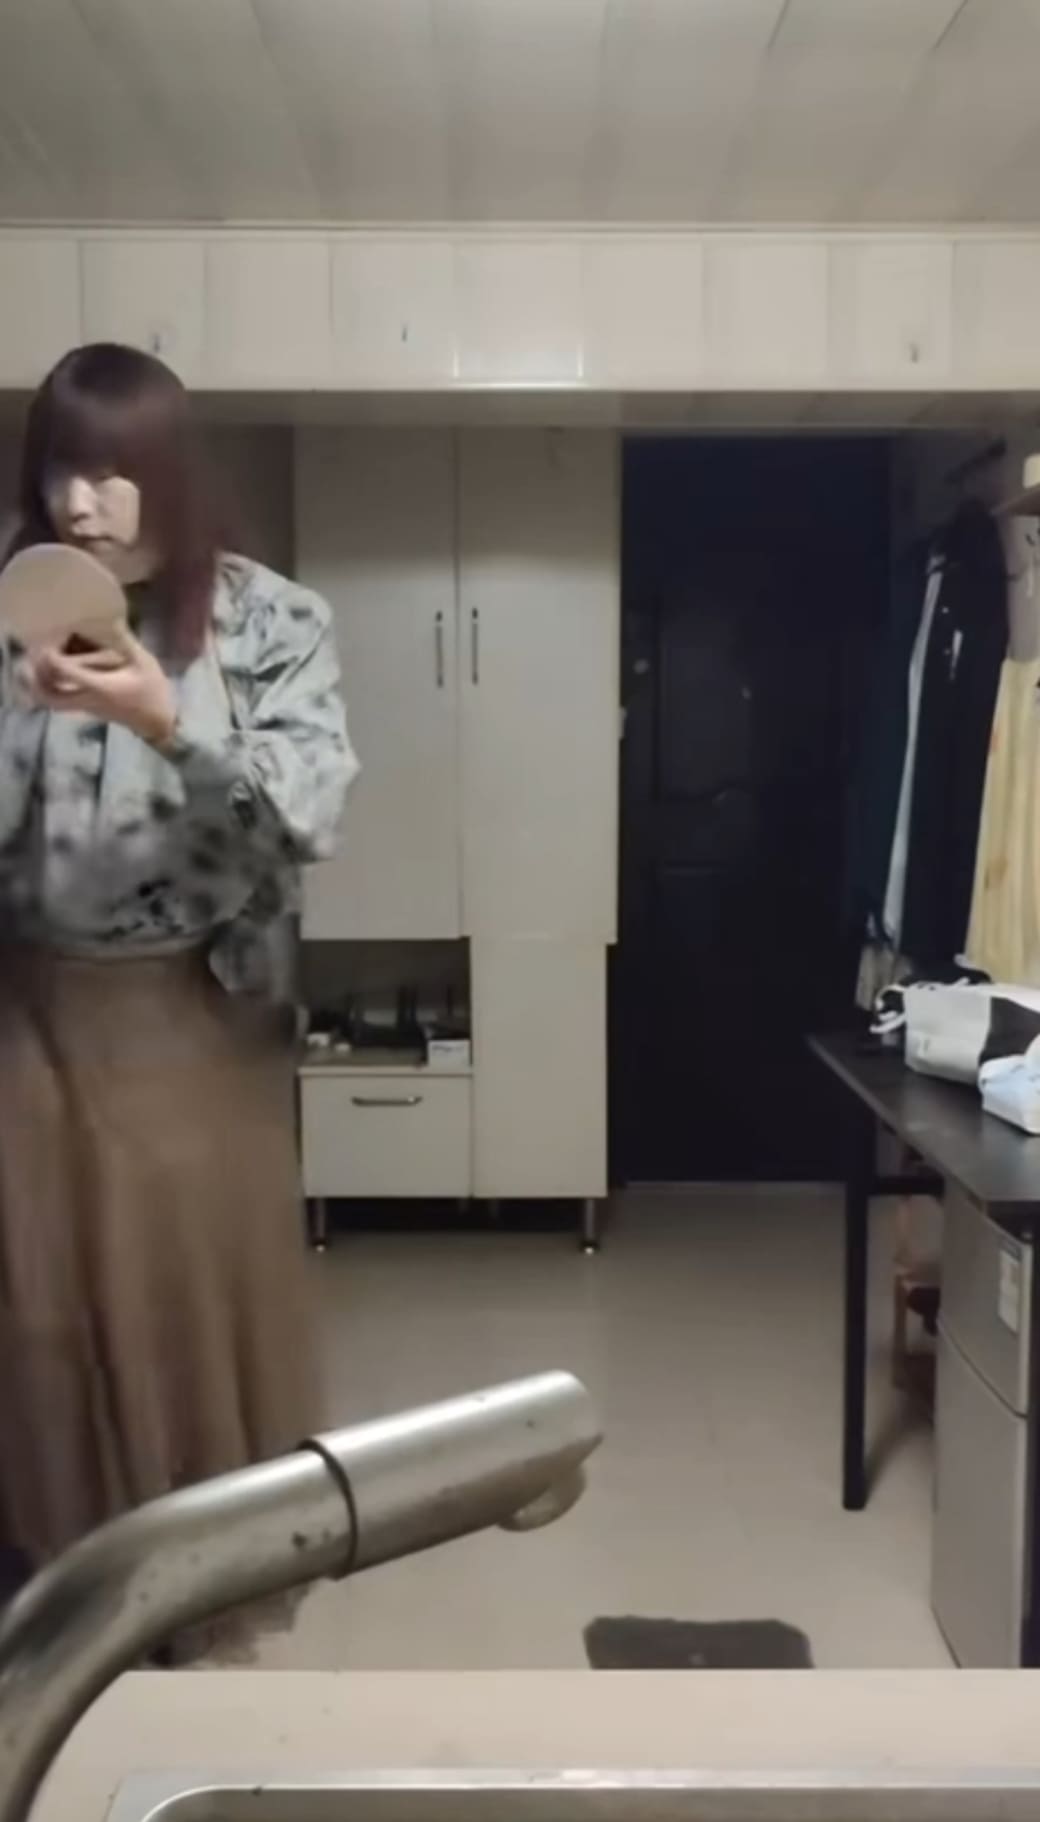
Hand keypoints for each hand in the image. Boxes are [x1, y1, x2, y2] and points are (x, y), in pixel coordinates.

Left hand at [30, 625, 177, 745]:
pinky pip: (60, 700)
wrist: (158, 722)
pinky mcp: (87, 709)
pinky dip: (50, 687)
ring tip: (39, 662)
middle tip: (32, 655)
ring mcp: (85, 707)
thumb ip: (124, 640)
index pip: (62, 670)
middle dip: (34, 676)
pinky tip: (54, 671)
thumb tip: (109, 616)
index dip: (48, 653)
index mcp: (98, 686)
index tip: (48, 637)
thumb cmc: (153, 691)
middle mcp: (86, 699)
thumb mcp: (143, 661)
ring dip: (39, 683)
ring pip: (50, 700)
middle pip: (47, 694)